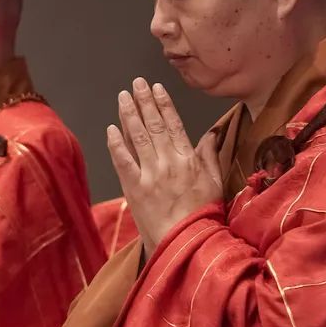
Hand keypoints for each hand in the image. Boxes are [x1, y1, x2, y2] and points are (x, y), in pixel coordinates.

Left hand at [107, 78, 221, 257]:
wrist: (185, 242)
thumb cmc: (203, 215)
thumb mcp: (215, 184)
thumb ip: (210, 156)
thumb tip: (212, 133)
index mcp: (188, 160)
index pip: (174, 124)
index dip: (163, 104)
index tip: (156, 88)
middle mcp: (168, 162)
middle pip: (153, 125)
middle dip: (144, 101)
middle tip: (136, 83)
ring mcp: (150, 174)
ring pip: (138, 137)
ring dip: (129, 115)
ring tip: (123, 97)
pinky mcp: (134, 188)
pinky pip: (123, 160)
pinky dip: (116, 143)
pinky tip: (111, 128)